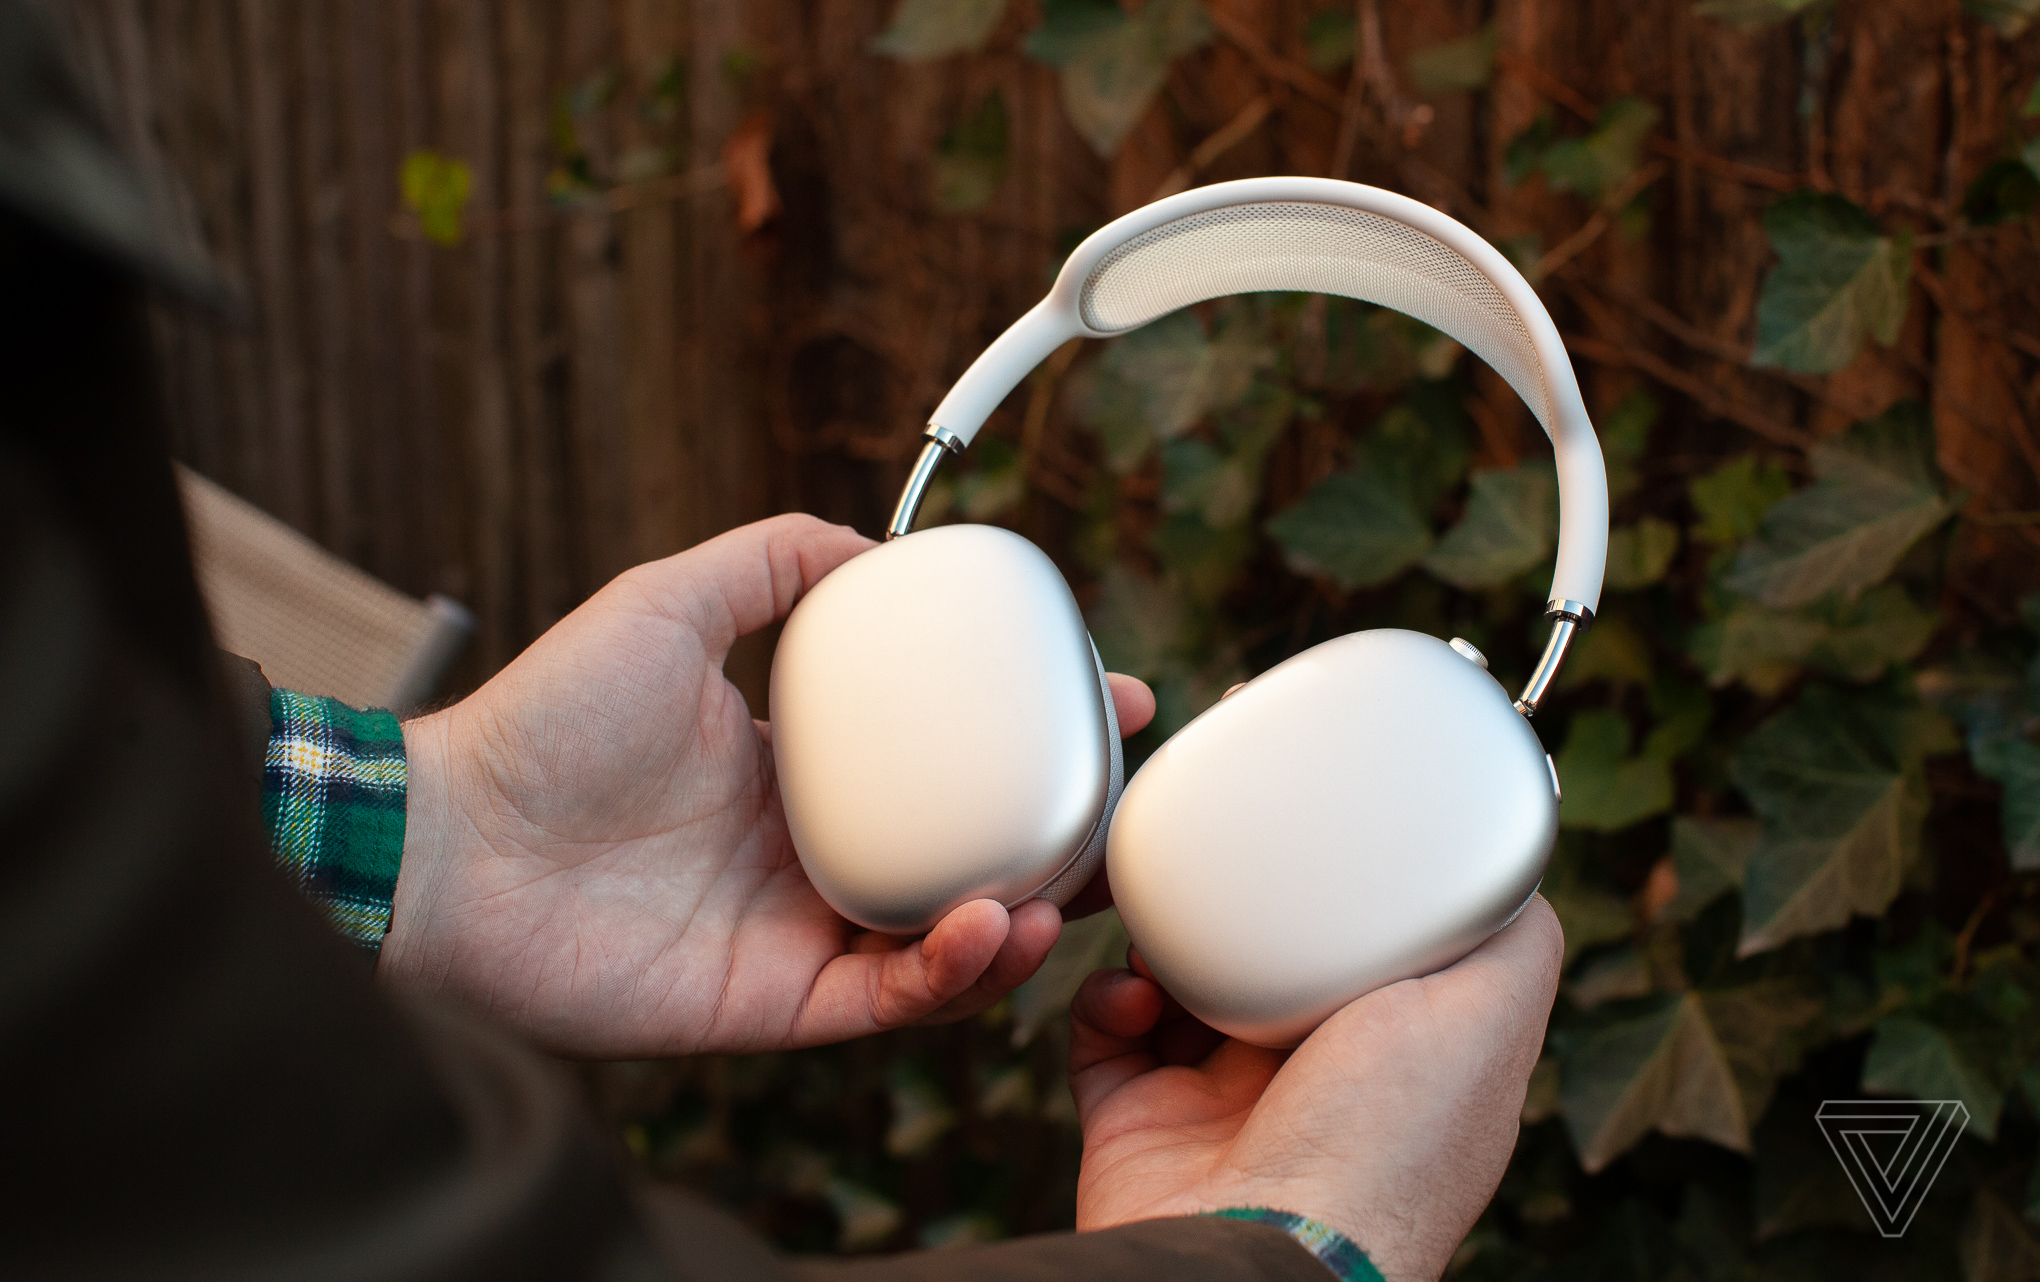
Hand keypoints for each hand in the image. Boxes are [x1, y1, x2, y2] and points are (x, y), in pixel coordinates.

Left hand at [379, 514, 1155, 1058]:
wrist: (448, 841)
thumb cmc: (542, 719)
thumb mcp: (668, 601)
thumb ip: (768, 559)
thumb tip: (874, 544)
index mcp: (795, 768)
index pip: (941, 758)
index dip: (1029, 734)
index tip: (1110, 698)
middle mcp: (806, 853)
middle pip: (962, 854)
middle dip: (1058, 839)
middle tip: (1123, 807)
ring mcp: (793, 934)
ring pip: (941, 941)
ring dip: (1019, 919)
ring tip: (1065, 887)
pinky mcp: (769, 1007)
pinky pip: (885, 1000)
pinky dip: (948, 973)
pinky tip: (988, 927)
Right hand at [1069, 898, 1561, 1281]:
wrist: (1258, 1252)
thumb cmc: (1382, 1147)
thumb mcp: (1486, 1017)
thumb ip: (1514, 939)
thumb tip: (1507, 865)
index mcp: (1398, 1060)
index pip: (1373, 953)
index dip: (1351, 896)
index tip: (1325, 841)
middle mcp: (1316, 1084)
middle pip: (1272, 957)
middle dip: (1244, 907)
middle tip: (1230, 870)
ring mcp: (1223, 1105)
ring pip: (1182, 984)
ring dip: (1166, 939)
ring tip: (1170, 929)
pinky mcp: (1141, 1120)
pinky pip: (1107, 1034)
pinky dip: (1107, 998)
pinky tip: (1132, 991)